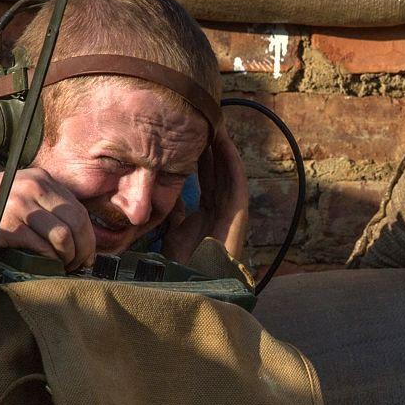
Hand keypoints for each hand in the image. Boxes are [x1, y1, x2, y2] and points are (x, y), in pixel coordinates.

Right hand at [0, 169, 95, 270]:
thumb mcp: (18, 191)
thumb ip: (45, 204)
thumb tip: (75, 235)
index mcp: (41, 178)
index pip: (79, 209)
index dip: (88, 236)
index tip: (88, 253)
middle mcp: (35, 187)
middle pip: (78, 222)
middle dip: (83, 249)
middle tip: (79, 265)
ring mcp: (22, 204)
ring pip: (64, 236)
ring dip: (68, 257)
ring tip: (63, 267)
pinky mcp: (10, 224)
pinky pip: (42, 247)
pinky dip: (49, 261)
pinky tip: (46, 267)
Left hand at [163, 124, 249, 261]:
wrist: (194, 282)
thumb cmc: (181, 263)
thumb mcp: (171, 230)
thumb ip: (174, 210)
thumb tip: (166, 190)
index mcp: (205, 213)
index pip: (203, 179)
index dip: (198, 159)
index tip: (187, 139)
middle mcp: (219, 208)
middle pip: (216, 171)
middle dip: (210, 148)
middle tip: (201, 123)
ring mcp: (230, 209)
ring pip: (227, 171)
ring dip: (222, 149)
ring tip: (214, 125)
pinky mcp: (239, 211)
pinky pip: (237, 180)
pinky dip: (232, 161)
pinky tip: (224, 143)